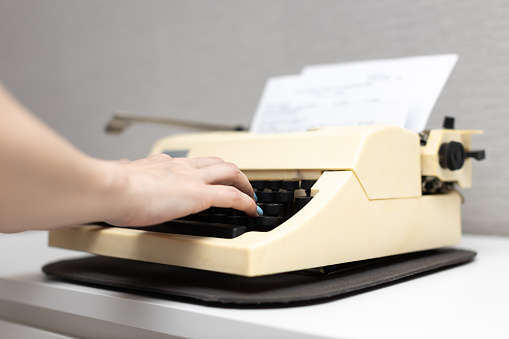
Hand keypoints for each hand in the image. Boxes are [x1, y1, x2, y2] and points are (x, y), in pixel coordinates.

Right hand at [103, 154, 257, 226]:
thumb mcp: (119, 173)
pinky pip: (232, 196)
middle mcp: (180, 167)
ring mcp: (192, 179)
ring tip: (250, 196)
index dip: (203, 169)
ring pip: (229, 172)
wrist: (111, 188)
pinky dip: (246, 202)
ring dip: (244, 184)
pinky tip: (252, 210)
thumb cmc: (110, 186)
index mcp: (162, 164)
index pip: (190, 163)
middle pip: (216, 162)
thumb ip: (123, 170)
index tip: (206, 176)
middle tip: (238, 184)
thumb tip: (118, 167)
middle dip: (231, 173)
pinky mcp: (200, 195)